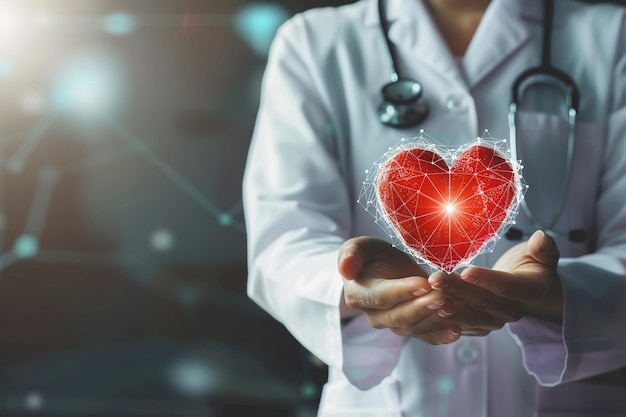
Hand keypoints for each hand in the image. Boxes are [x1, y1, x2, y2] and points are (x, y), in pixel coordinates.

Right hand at [338, 237, 460, 343]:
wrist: (381, 268)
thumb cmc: (369, 255)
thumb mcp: (358, 247)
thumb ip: (351, 255)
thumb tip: (345, 268)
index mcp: (359, 295)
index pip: (381, 297)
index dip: (402, 292)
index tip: (423, 283)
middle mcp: (374, 315)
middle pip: (399, 316)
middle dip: (422, 307)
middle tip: (443, 297)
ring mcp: (393, 324)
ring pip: (414, 327)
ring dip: (434, 320)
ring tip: (453, 307)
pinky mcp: (411, 327)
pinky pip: (425, 336)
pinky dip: (440, 335)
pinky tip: (456, 331)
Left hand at [429, 230, 562, 332]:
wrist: (529, 292)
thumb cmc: (532, 266)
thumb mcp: (543, 256)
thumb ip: (544, 249)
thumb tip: (540, 237)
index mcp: (529, 291)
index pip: (506, 287)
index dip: (486, 280)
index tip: (466, 271)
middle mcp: (512, 310)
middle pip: (482, 301)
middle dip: (457, 290)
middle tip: (435, 278)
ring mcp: (494, 321)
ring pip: (467, 312)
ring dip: (446, 302)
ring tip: (428, 288)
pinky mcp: (479, 326)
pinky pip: (459, 322)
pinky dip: (443, 315)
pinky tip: (425, 304)